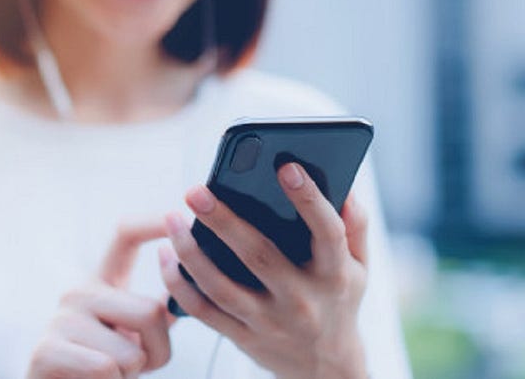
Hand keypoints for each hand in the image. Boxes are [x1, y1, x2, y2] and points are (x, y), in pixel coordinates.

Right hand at [27, 224, 173, 378]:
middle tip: (138, 365)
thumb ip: (158, 310)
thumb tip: (193, 277)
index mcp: (102, 281)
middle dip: (158, 351)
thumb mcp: (133, 334)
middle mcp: (78, 291)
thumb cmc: (103, 368)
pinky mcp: (47, 349)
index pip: (125, 236)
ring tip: (110, 375)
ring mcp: (60, 318)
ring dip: (131, 375)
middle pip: (149, 311)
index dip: (153, 221)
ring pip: (131, 351)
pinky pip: (106, 369)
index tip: (178, 211)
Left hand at [159, 162, 369, 378]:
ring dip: (191, 253)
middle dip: (225, 222)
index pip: (326, 233)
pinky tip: (164, 256)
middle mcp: (301, 300)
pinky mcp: (243, 337)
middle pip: (259, 257)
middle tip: (196, 191)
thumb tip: (346, 184)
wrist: (327, 368)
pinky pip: (204, 311)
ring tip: (171, 219)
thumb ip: (354, 225)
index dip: (309, 200)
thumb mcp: (360, 267)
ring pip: (222, 287)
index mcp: (334, 275)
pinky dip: (179, 285)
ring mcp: (269, 322)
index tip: (286, 166)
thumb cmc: (339, 301)